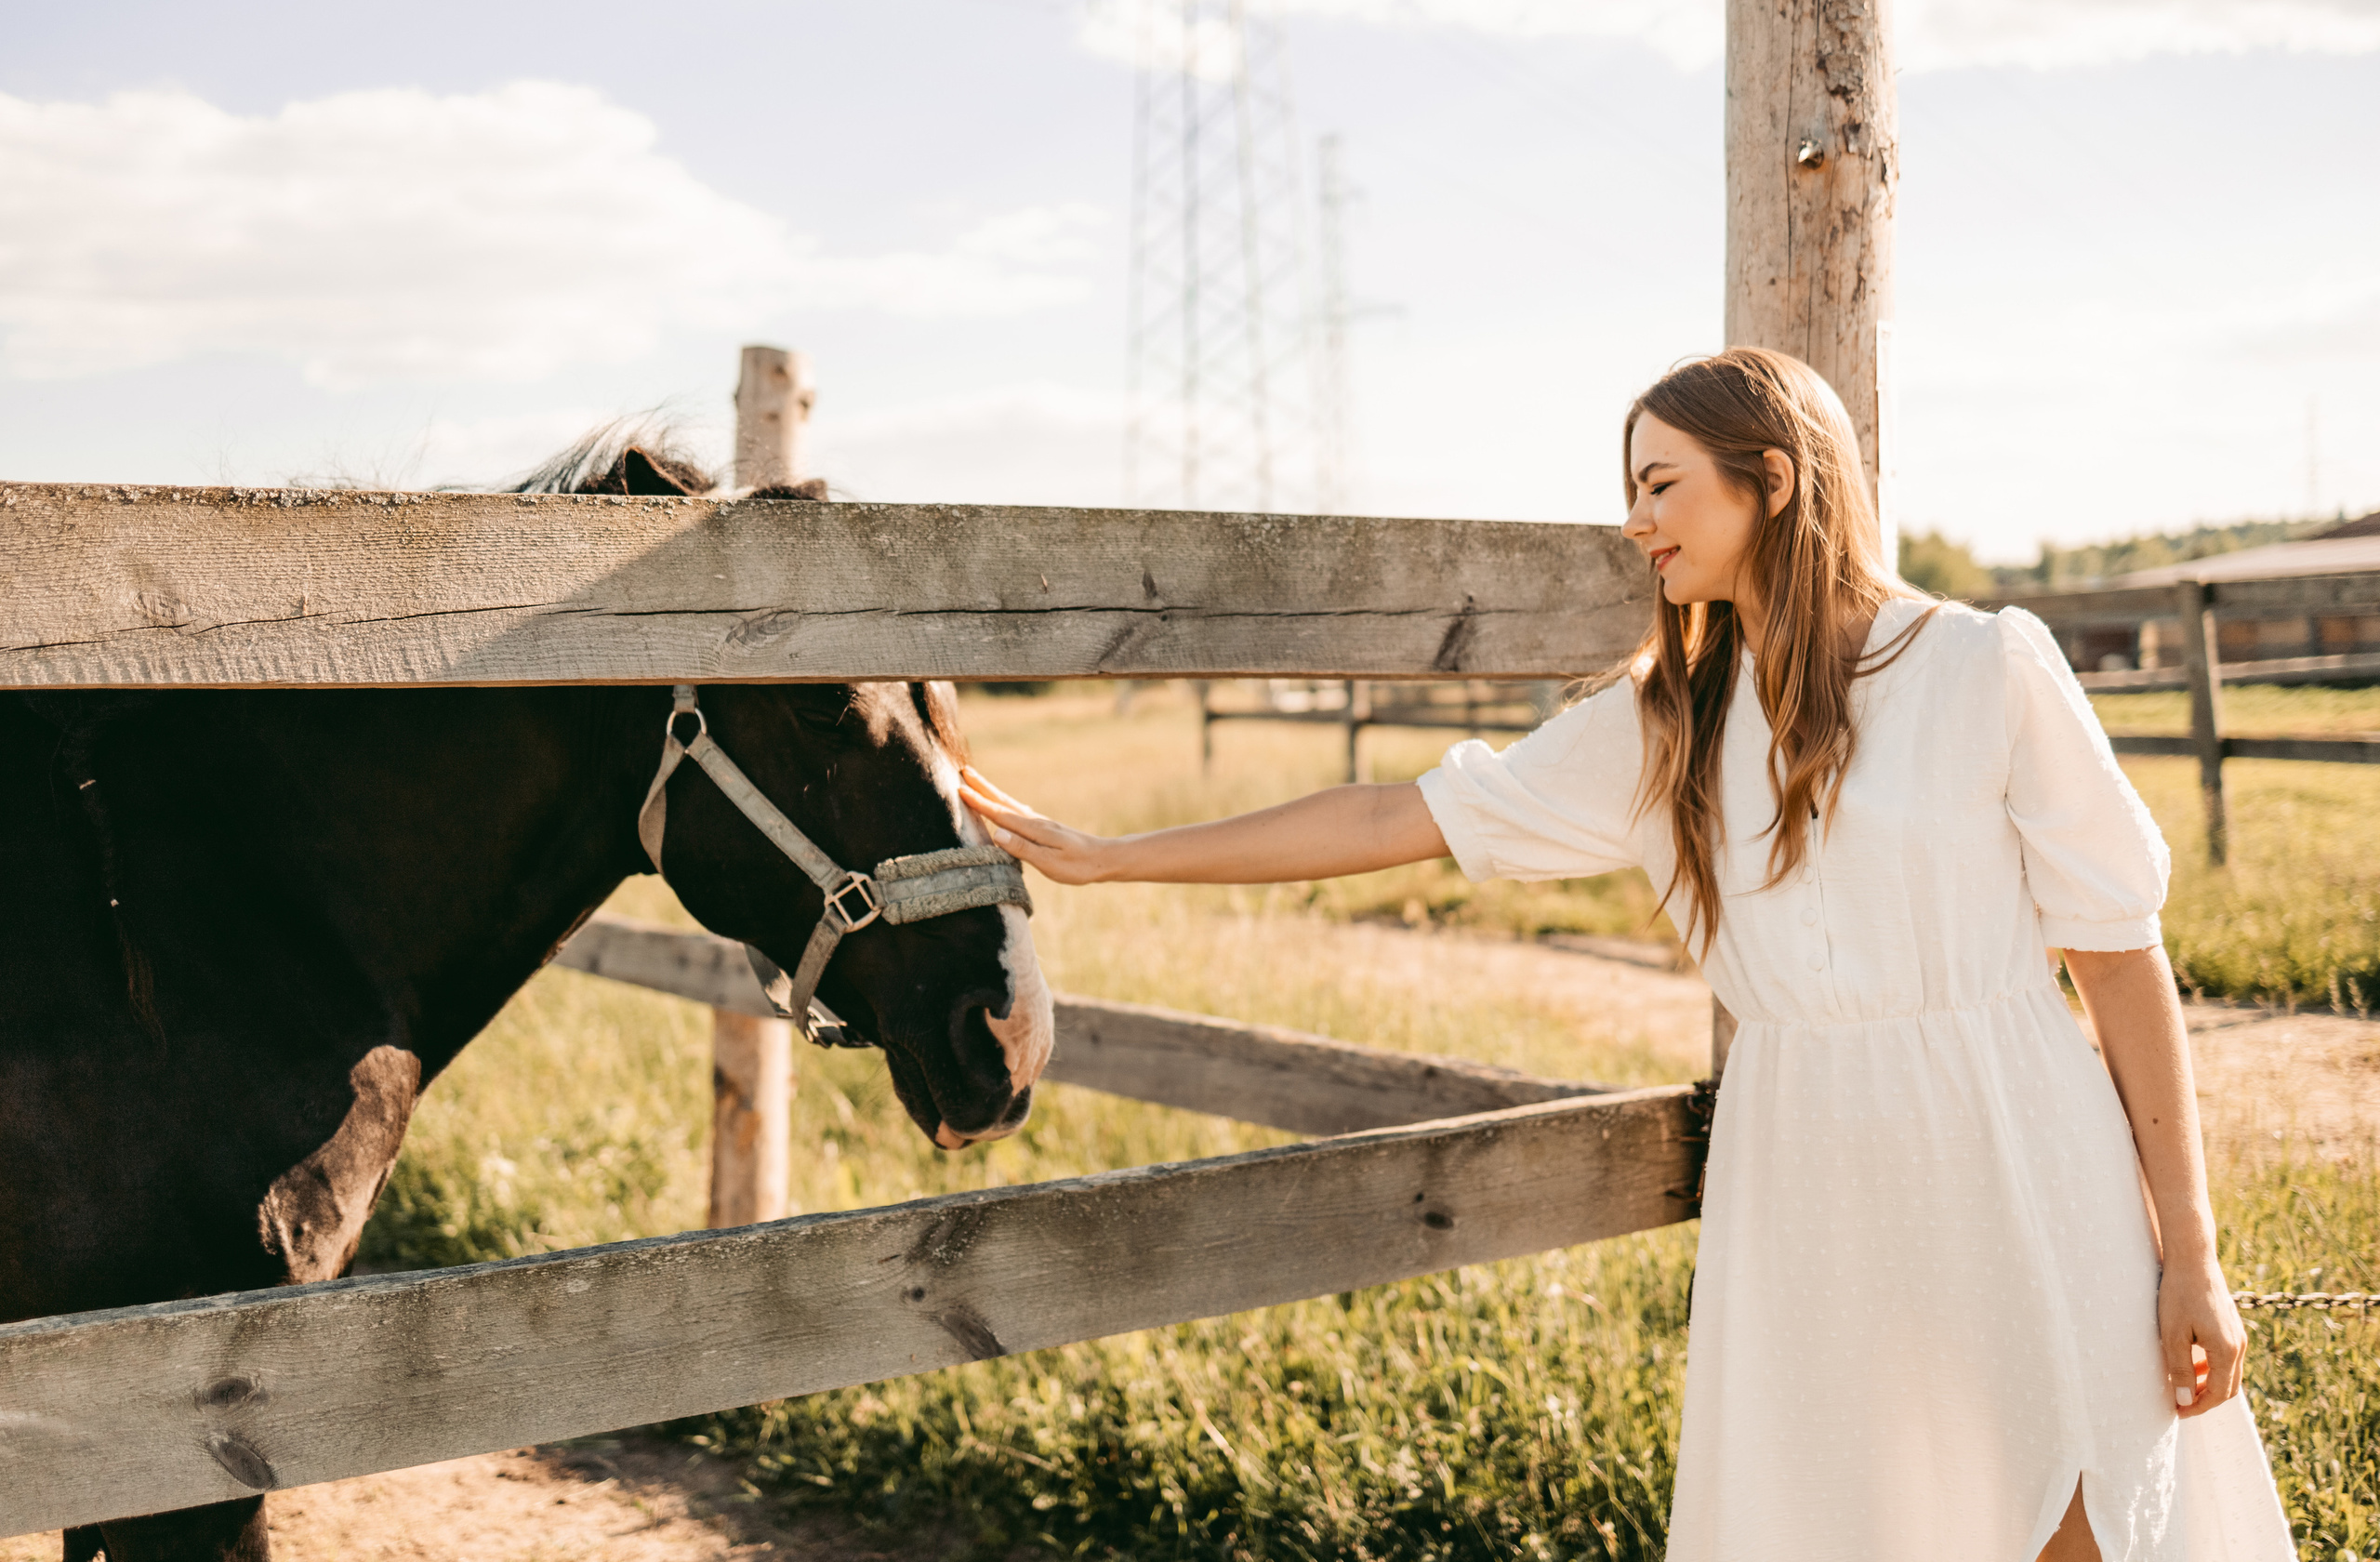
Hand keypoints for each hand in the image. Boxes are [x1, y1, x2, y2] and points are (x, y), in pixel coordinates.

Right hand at [959, 766, 1115, 885]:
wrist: (1104, 858)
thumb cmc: (1078, 866)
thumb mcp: (1050, 863)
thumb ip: (1023, 848)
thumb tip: (997, 833)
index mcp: (1034, 829)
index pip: (1000, 814)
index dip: (979, 802)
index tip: (960, 789)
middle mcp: (1035, 822)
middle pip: (1003, 802)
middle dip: (982, 788)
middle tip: (963, 771)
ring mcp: (1040, 823)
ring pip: (1010, 805)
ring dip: (992, 793)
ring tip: (977, 784)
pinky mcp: (1045, 828)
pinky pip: (1018, 812)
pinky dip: (1006, 804)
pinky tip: (1006, 806)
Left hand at [2160, 1254, 2244, 1418]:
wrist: (2193, 1259)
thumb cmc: (2179, 1295)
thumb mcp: (2173, 1334)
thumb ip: (2180, 1369)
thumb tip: (2184, 1400)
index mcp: (2226, 1351)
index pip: (2218, 1393)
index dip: (2198, 1406)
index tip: (2177, 1412)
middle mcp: (2239, 1346)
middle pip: (2228, 1387)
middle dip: (2204, 1399)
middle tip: (2180, 1404)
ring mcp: (2238, 1335)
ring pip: (2229, 1373)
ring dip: (2208, 1384)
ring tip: (2182, 1387)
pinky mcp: (2232, 1327)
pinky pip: (2226, 1358)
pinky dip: (2211, 1368)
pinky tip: (2191, 1365)